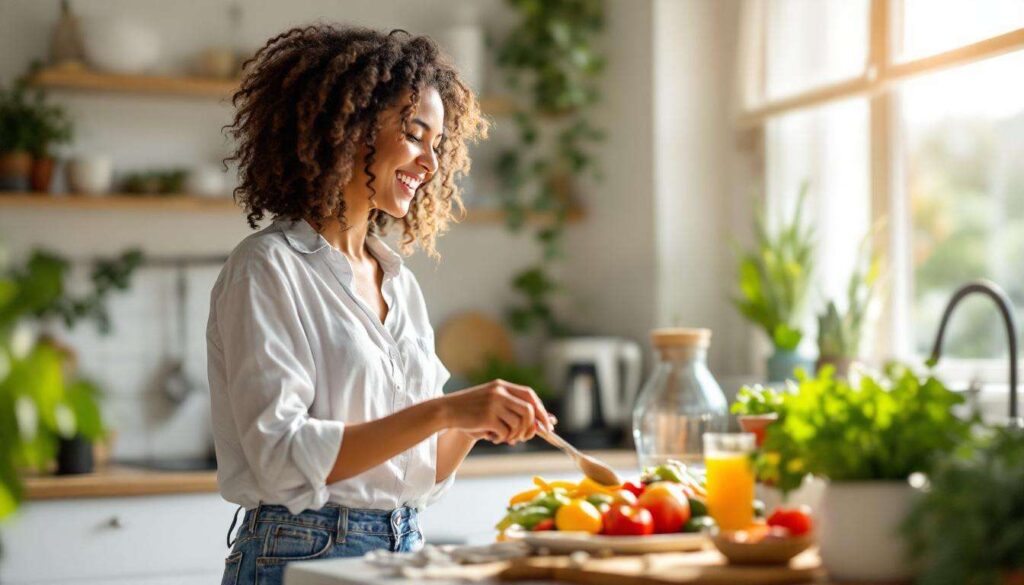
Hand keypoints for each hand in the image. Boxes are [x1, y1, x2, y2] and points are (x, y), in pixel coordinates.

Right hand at [440, 379, 554, 444]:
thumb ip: (513, 408)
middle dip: (532, 427)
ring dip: (515, 435)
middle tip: (526, 437)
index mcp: (502, 386)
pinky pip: (505, 432)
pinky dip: (502, 438)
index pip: (530, 395)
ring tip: (506, 438)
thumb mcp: (492, 402)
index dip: (541, 411)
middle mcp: (500, 392)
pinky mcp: (487, 417)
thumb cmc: (472, 410)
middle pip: (529, 410)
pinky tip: (493, 438)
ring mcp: (493, 404)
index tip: (547, 425)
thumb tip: (543, 422)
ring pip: (518, 423)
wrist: (447, 410)